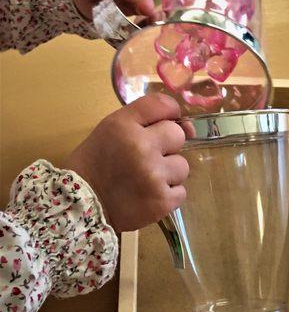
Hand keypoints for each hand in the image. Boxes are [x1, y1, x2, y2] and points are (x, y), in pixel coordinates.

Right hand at [65, 94, 188, 231]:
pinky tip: (148, 196)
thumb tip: (188, 128)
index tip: (163, 124)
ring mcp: (154, 176)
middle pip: (178, 135)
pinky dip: (167, 195)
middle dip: (167, 146)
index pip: (163, 105)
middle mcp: (141, 147)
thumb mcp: (110, 129)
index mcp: (124, 126)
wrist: (78, 207)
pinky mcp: (162, 202)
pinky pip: (181, 192)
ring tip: (146, 181)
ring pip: (182, 166)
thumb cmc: (94, 164)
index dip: (169, 113)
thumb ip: (144, 119)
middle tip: (147, 157)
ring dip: (168, 173)